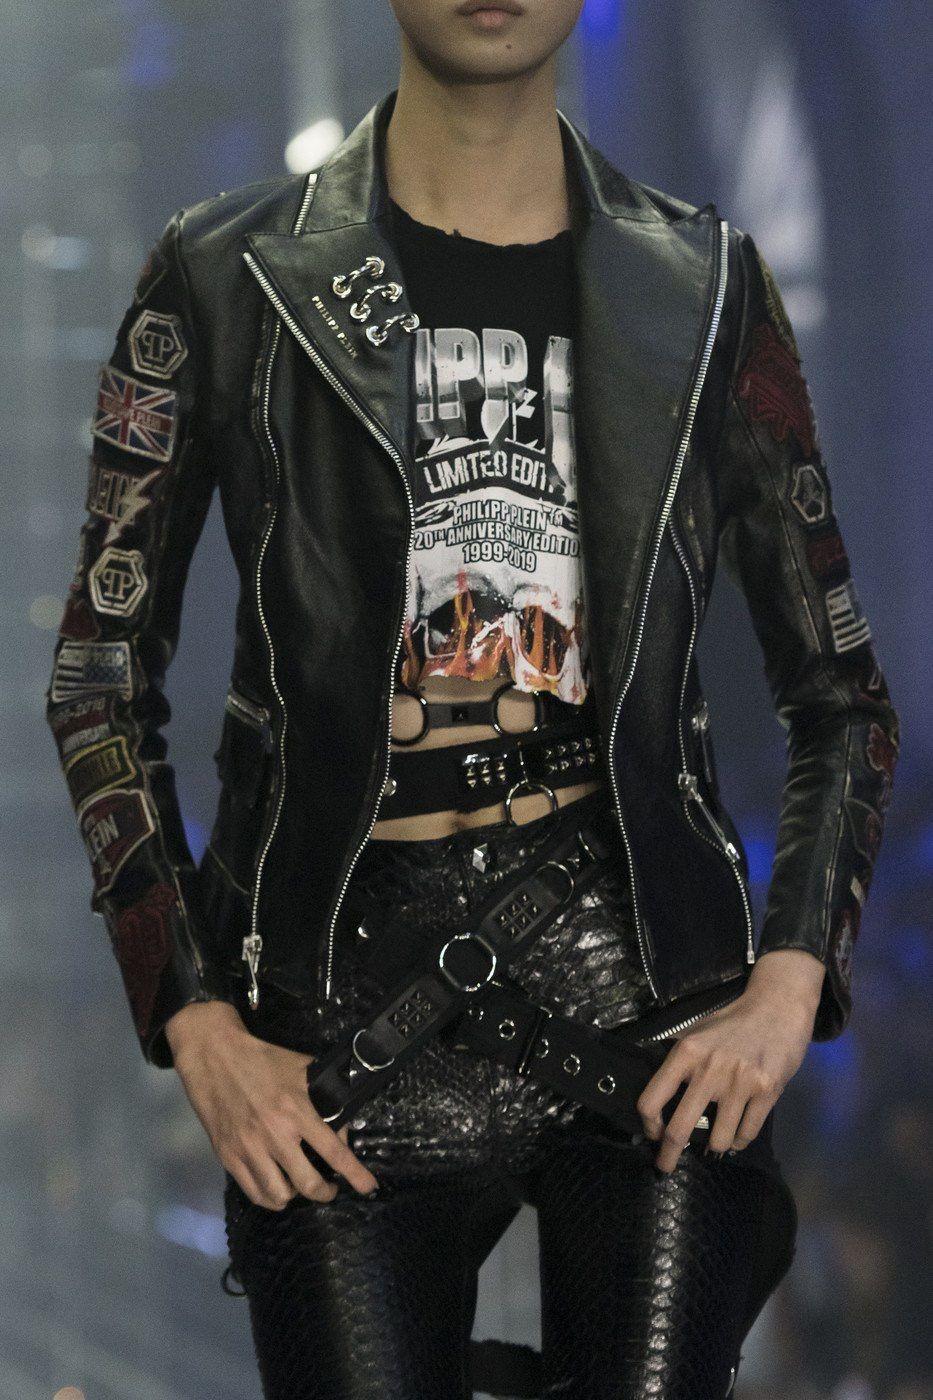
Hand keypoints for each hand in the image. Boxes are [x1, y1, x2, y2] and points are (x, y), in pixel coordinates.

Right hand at [165, 999, 379, 1207]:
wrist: (215, 1056)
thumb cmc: (263, 1059)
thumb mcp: (302, 1070)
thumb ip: (324, 1096)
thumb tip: (342, 1125)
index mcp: (297, 1110)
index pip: (334, 1151)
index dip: (356, 1174)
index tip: (369, 1187)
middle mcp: (275, 1135)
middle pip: (308, 1184)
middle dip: (326, 1192)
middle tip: (330, 1188)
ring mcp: (249, 1149)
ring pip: (279, 1196)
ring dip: (296, 1197)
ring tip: (300, 1187)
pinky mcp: (228, 1156)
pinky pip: (254, 1193)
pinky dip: (270, 1198)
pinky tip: (276, 1189)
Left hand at [636, 949, 824, 1173]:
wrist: (777, 1007)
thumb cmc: (732, 1022)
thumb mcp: (696, 1033)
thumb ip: (678, 1062)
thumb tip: (658, 1098)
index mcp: (685, 1053)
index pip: (652, 1099)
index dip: (648, 1125)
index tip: (652, 1135)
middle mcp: (709, 1069)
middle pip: (679, 1129)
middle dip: (668, 1156)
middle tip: (665, 1167)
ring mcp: (740, 1082)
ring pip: (717, 1140)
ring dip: (714, 1148)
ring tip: (714, 1144)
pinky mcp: (767, 1091)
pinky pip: (746, 1134)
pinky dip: (739, 1141)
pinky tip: (736, 1136)